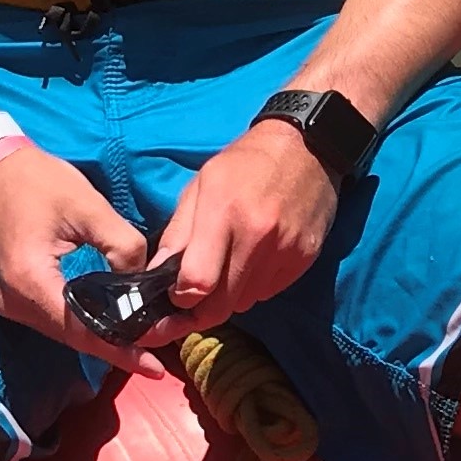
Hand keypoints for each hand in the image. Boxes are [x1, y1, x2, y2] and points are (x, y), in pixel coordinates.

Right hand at [0, 144, 157, 361]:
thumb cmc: (36, 181)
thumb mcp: (87, 205)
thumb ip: (122, 244)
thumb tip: (143, 279)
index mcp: (30, 280)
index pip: (82, 330)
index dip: (121, 350)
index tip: (154, 367)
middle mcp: (13, 302)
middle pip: (71, 337)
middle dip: (115, 346)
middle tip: (158, 353)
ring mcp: (6, 303)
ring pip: (61, 331)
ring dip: (98, 337)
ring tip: (140, 340)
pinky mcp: (9, 296)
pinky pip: (50, 318)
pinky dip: (80, 323)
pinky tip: (108, 322)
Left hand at [152, 122, 337, 336]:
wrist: (305, 148)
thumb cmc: (244, 164)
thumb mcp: (200, 186)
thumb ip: (177, 234)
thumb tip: (155, 277)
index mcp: (223, 212)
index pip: (197, 283)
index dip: (179, 299)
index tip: (172, 298)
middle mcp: (257, 235)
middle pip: (221, 305)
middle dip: (199, 312)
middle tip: (188, 305)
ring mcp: (284, 249)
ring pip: (244, 303)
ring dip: (227, 298)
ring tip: (223, 272)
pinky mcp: (304, 258)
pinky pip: (268, 293)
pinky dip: (252, 288)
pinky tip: (250, 263)